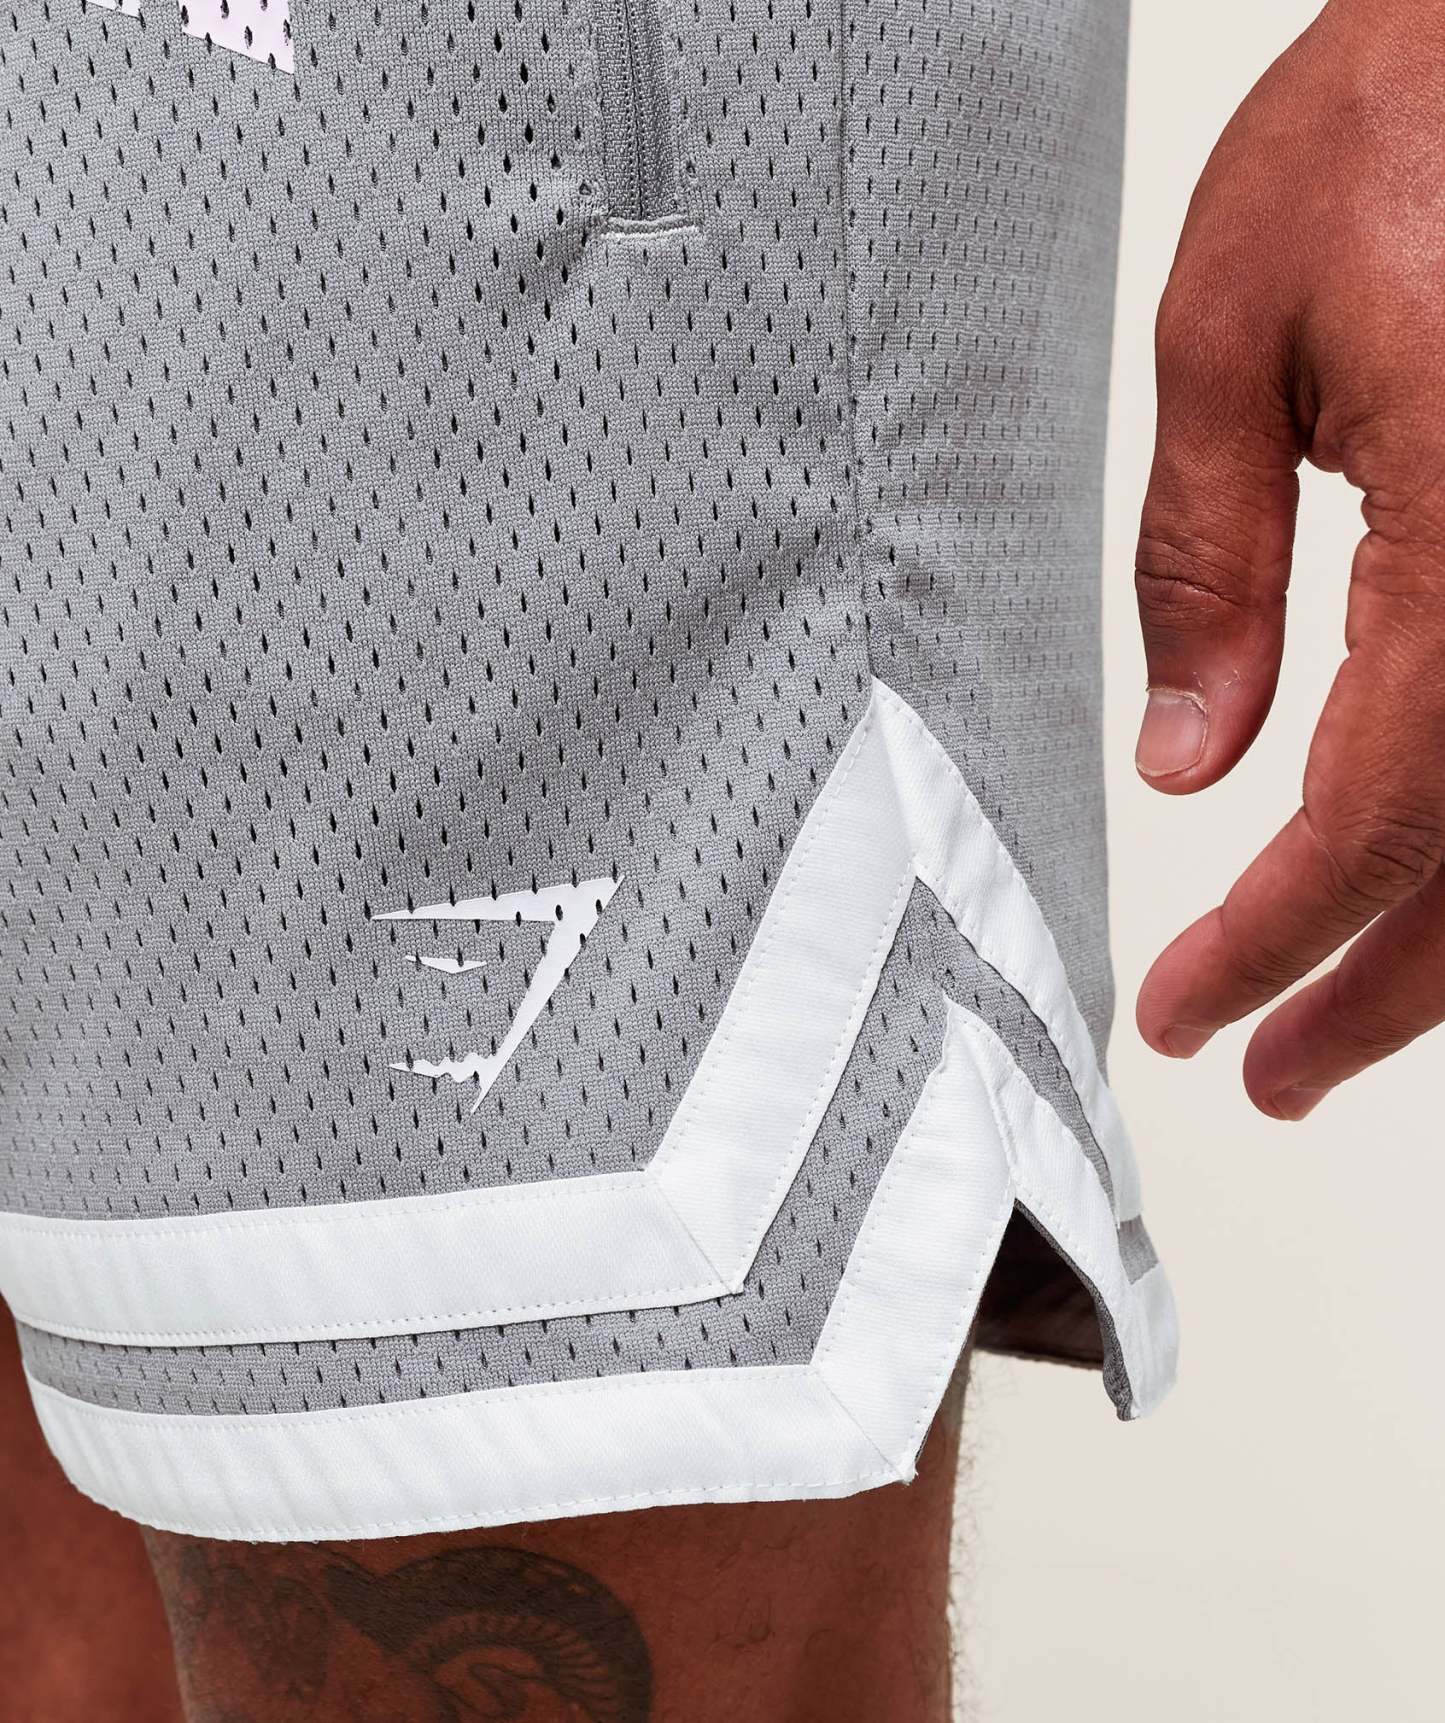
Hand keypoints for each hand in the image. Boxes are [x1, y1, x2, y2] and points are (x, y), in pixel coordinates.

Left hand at [1133, 0, 1444, 1118]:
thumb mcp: (1241, 331)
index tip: (1195, 1012)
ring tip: (1339, 1021)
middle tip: (1271, 1073)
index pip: (1375, 813)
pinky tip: (1432, 880)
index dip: (1278, 941)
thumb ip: (1206, 564)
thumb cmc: (1414, 109)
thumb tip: (1191, 765)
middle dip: (1379, 994)